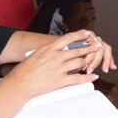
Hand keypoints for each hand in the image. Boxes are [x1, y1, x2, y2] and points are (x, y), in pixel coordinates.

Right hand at [0, 30, 115, 117]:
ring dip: (86, 63)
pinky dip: (88, 77)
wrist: (20, 83)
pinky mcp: (60, 81)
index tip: (86, 33)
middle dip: (90, 47)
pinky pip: (78, 78)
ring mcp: (59, 69)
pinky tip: (93, 76)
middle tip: (97, 45)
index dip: (79, 35)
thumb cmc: (25, 70)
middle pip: (77, 50)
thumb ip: (48, 51)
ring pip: (79, 63)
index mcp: (49, 49)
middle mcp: (56, 57)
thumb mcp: (36, 54)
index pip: (68, 38)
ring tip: (90, 63)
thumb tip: (56, 48)